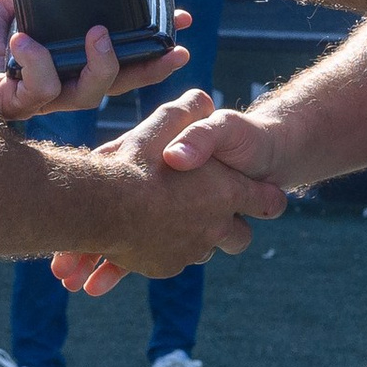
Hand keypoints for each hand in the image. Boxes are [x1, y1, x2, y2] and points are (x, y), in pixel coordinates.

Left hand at [0, 0, 192, 118]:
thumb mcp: (4, 8)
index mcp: (60, 59)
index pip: (114, 55)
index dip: (147, 44)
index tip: (177, 22)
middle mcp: (56, 83)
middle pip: (116, 83)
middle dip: (151, 66)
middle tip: (177, 46)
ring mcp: (36, 98)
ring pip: (88, 93)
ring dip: (103, 65)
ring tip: (100, 35)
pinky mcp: (12, 104)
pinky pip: (41, 90)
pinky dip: (38, 62)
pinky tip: (22, 40)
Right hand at [52, 100, 290, 293]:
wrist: (98, 208)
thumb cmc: (134, 163)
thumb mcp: (164, 123)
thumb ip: (188, 112)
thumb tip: (200, 98)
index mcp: (225, 192)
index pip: (268, 203)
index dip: (268, 199)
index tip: (268, 198)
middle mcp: (214, 228)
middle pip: (240, 237)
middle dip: (232, 227)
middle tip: (218, 214)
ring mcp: (190, 251)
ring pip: (204, 251)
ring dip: (196, 237)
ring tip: (175, 219)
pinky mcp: (164, 268)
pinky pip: (173, 261)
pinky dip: (166, 249)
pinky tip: (149, 233)